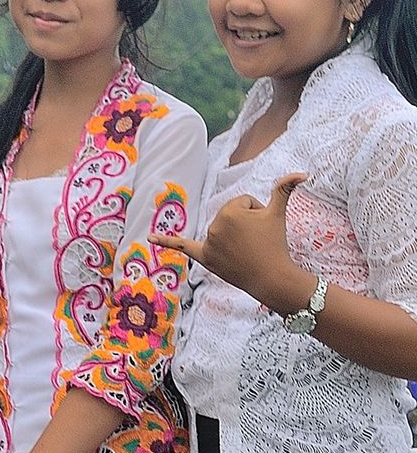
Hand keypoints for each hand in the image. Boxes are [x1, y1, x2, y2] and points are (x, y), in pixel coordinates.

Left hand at [149, 173, 307, 307]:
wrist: (273, 278)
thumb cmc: (276, 244)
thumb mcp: (278, 214)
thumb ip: (284, 190)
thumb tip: (302, 173)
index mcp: (230, 211)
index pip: (243, 203)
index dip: (257, 213)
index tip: (263, 229)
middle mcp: (214, 225)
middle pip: (231, 215)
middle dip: (245, 224)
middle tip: (257, 242)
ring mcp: (208, 243)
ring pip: (222, 229)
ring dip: (234, 236)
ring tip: (246, 251)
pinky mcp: (204, 258)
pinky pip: (182, 246)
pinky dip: (165, 242)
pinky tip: (150, 239)